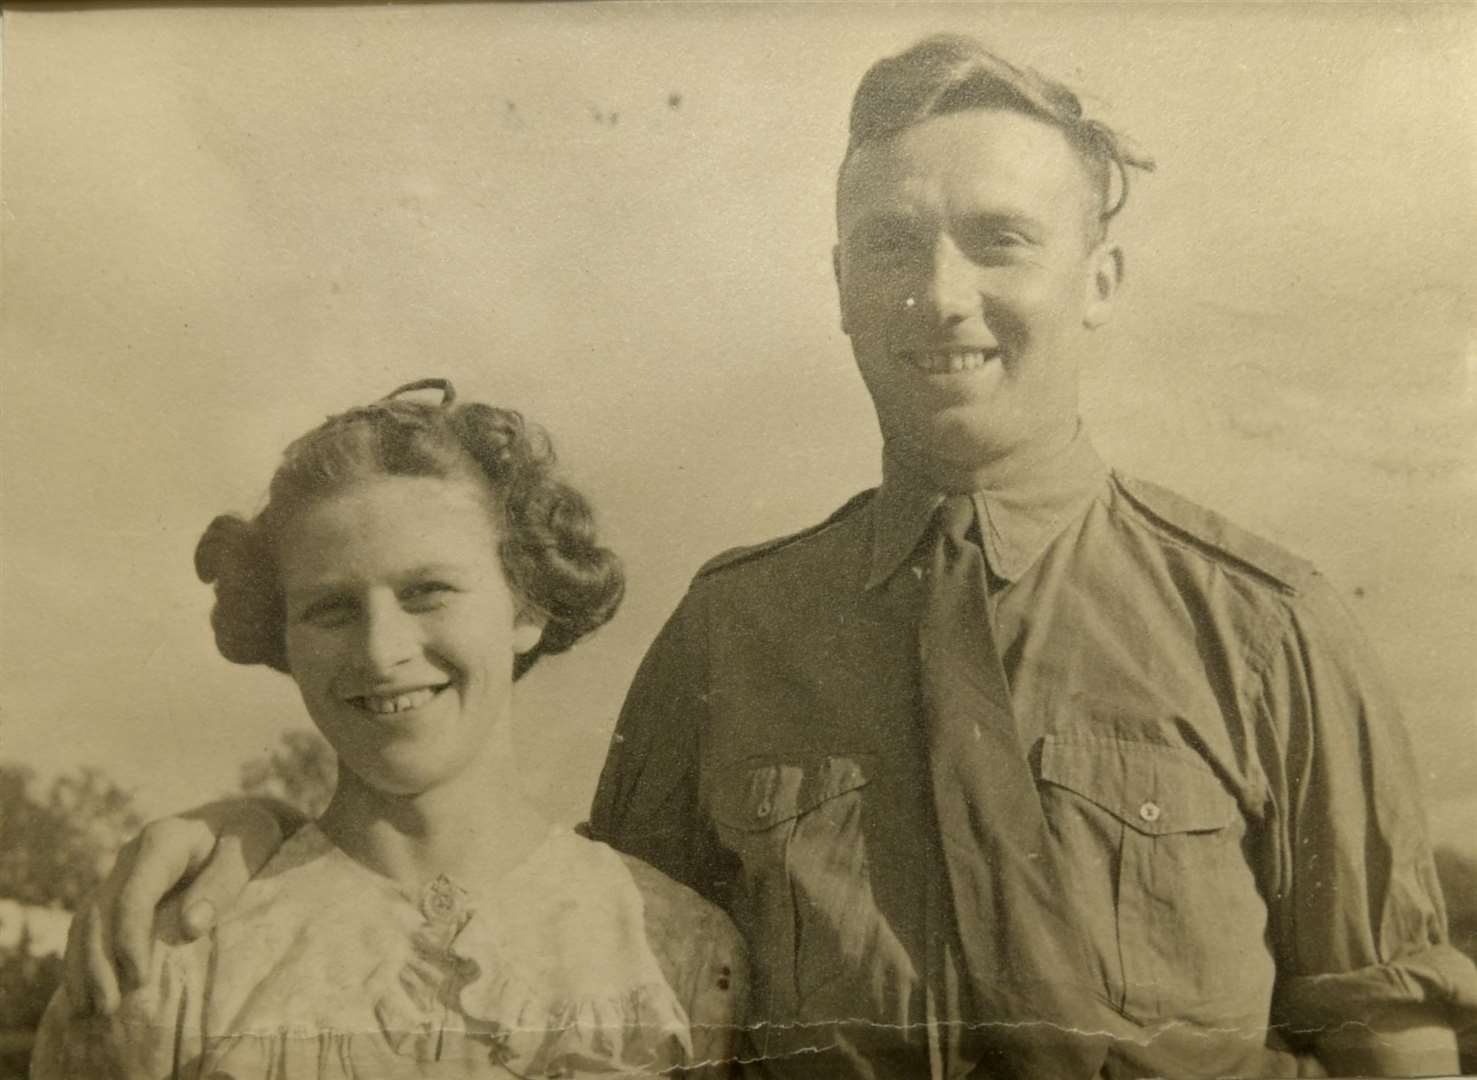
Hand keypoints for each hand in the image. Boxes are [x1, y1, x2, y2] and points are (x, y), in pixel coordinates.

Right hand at [62, 799, 291, 1015]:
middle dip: (99, 962)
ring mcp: (123, 873)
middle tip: (108, 1009)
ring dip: (83, 967)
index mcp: (165, 840)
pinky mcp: (121, 892)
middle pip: (100, 911)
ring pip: (87, 921)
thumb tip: (190, 927)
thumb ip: (224, 882)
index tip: (139, 979)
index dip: (130, 937)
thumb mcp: (252, 848)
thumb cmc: (252, 836)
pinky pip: (90, 926)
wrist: (242, 819)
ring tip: (87, 1011)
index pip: (134, 893)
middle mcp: (133, 855)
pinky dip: (83, 960)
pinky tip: (85, 995)